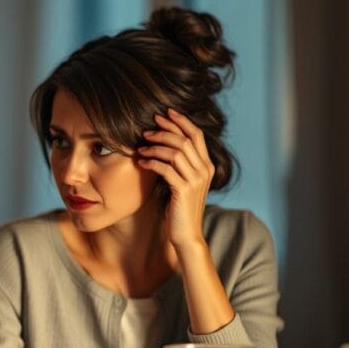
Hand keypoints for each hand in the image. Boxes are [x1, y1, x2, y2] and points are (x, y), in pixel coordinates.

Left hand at [135, 108, 213, 249]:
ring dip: (156, 146)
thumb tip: (163, 147)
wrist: (187, 234)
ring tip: (141, 147)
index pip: (196, 135)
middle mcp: (205, 170)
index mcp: (207, 166)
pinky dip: (152, 162)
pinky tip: (141, 162)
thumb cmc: (180, 209)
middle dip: (165, 130)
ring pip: (176, 152)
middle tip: (147, 129)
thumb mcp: (183, 183)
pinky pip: (166, 169)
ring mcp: (196, 180)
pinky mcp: (184, 190)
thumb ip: (180, 165)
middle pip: (185, 139)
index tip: (165, 113)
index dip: (181, 121)